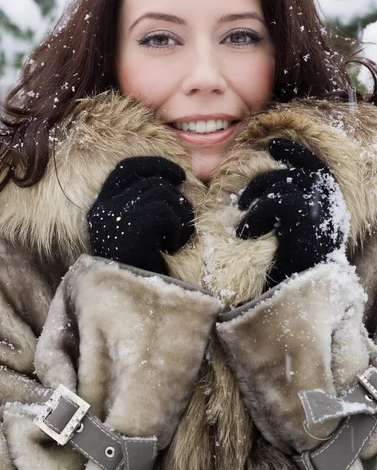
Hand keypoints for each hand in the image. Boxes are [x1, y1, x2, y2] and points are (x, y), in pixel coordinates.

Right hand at [87, 156, 194, 273]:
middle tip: (183, 223)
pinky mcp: (129, 226)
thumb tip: (171, 180)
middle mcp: (102, 208)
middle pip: (151, 182)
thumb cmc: (142, 269)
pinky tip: (172, 248)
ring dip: (179, 217)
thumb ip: (143, 204)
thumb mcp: (137, 230)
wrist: (133, 304)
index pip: (127, 169)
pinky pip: (166, 211)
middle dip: (176, 199)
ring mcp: (114, 216)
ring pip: (163, 194)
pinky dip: (177, 229)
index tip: (178, 175)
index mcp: (101, 207)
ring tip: (175, 240)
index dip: (155, 166)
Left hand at [236, 139, 347, 283]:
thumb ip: (297, 200)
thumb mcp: (304, 224)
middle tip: (241, 202)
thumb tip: (271, 179)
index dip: (293, 151)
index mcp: (330, 196)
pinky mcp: (306, 211)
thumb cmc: (300, 260)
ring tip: (244, 226)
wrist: (307, 287)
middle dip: (259, 185)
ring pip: (277, 187)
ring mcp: (320, 201)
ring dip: (255, 205)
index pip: (312, 163)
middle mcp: (329, 195)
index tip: (273, 146)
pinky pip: (271, 203)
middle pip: (288, 175)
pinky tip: (246, 233)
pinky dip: (254, 218)